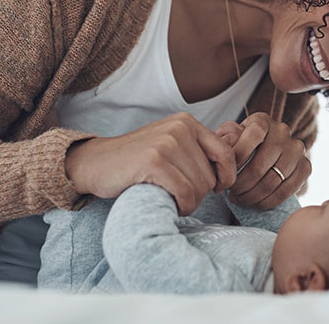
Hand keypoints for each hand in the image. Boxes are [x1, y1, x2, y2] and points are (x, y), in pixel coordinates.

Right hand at [65, 112, 237, 214]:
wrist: (96, 164)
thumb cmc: (136, 162)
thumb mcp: (171, 145)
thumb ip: (198, 149)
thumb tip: (233, 160)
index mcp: (187, 122)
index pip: (225, 153)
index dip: (227, 176)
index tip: (217, 188)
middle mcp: (180, 128)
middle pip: (211, 175)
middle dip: (200, 194)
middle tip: (181, 197)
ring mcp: (167, 143)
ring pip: (200, 187)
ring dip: (190, 202)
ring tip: (173, 200)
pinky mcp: (155, 161)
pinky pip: (185, 192)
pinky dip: (182, 206)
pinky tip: (171, 205)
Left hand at [220, 113, 309, 208]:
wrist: (265, 155)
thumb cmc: (241, 148)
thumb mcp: (229, 139)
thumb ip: (224, 143)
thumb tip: (225, 153)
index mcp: (262, 120)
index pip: (253, 134)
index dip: (238, 155)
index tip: (227, 171)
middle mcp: (282, 131)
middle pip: (260, 165)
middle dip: (241, 185)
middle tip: (231, 194)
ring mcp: (296, 149)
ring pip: (272, 181)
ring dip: (252, 196)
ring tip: (240, 199)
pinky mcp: (306, 166)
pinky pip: (286, 191)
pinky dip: (268, 201)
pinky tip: (256, 203)